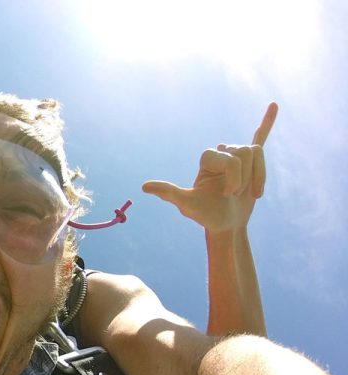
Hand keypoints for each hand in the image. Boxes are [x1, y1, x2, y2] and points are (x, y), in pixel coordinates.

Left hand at [142, 103, 277, 232]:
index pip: (230, 157)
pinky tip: (274, 106)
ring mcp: (237, 158)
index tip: (227, 195)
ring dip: (257, 176)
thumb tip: (144, 186)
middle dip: (245, 178)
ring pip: (258, 153)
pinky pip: (260, 138)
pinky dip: (267, 123)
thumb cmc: (206, 215)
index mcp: (207, 158)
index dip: (234, 177)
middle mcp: (221, 154)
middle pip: (245, 153)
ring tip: (247, 193)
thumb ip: (169, 193)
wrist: (226, 225)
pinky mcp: (252, 164)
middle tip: (233, 196)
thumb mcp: (188, 204)